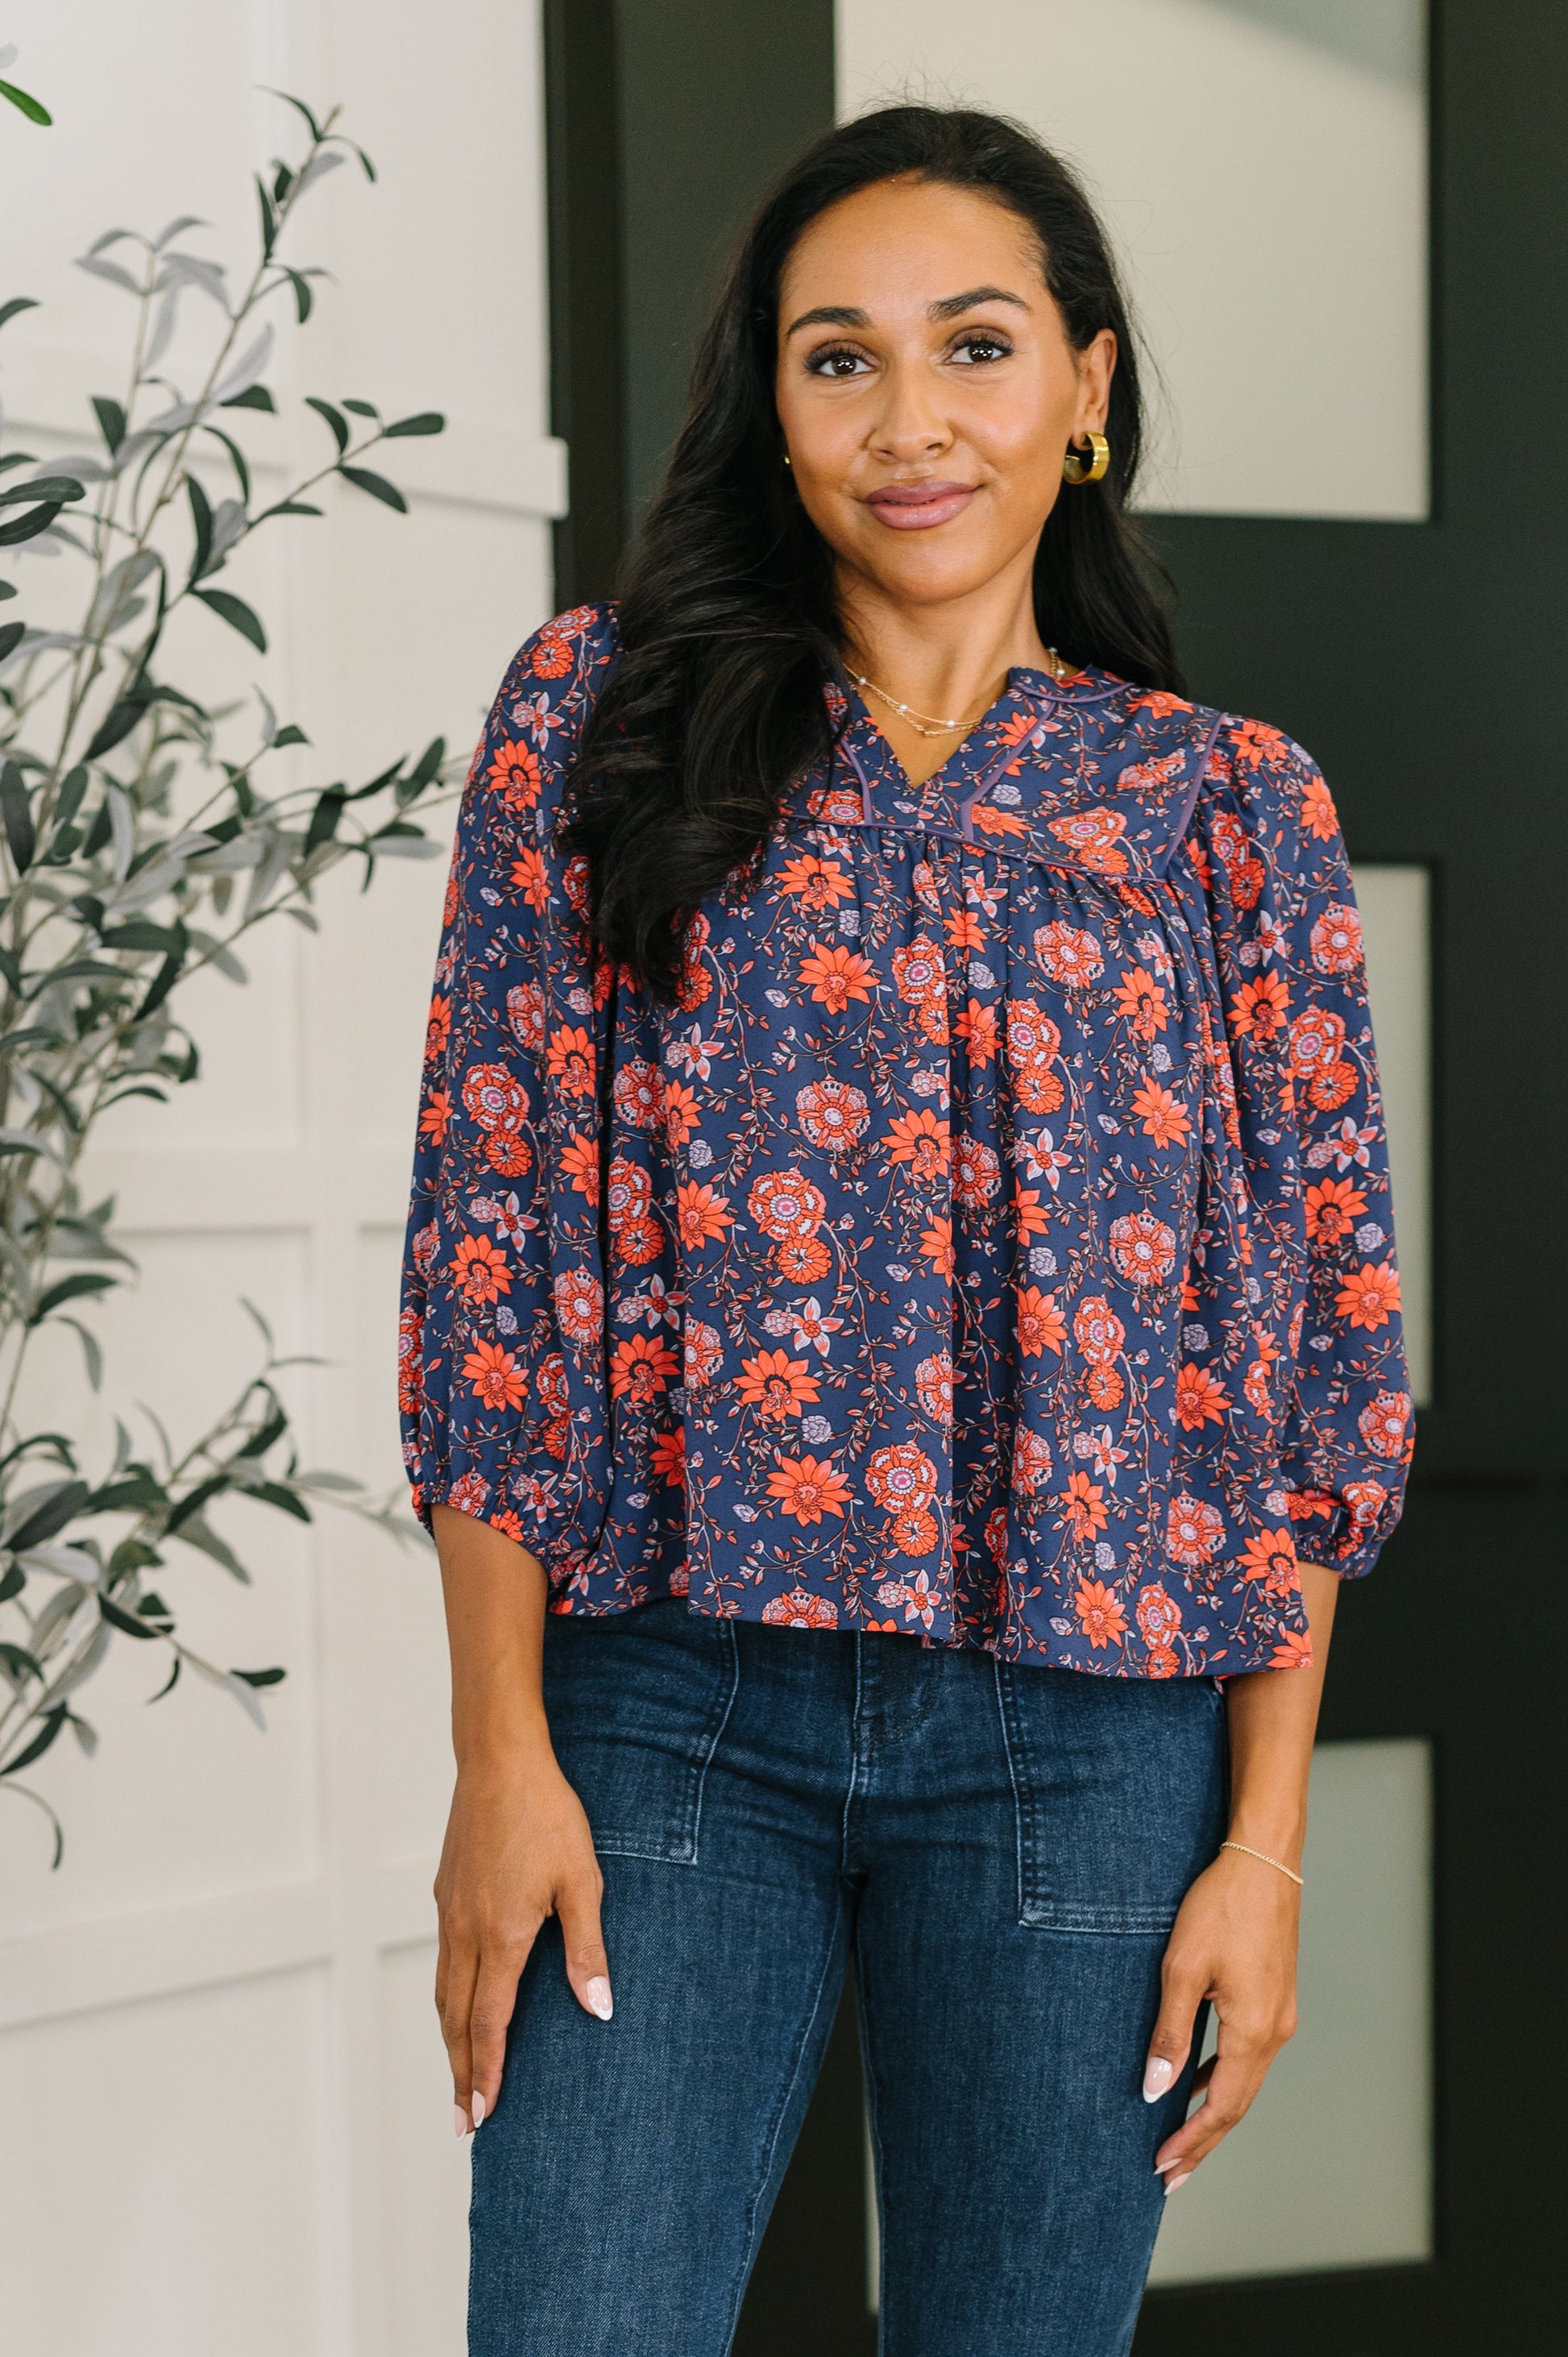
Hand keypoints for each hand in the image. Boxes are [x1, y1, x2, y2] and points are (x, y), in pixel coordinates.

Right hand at [434, 1742, 610, 2138]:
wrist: (499, 1761)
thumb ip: (587, 1948)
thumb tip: (598, 2008)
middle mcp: (466, 1932)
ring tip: (458, 2077)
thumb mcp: (583, 1881)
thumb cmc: (547, 1816)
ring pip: (444, 1993)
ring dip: (450, 2042)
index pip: (490, 2023)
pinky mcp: (445, 1893)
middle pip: (457, 2021)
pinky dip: (446, 2000)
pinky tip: (456, 2004)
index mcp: (501, 1937)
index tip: (484, 2115)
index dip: (489, 2073)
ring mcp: (450, 1913)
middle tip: (463, 2122)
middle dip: (462, 2074)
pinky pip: (443, 1961)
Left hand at [1142, 1845, 1299, 2191]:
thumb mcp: (1183, 1968)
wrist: (1263, 1860)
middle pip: (1238, 2104)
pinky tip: (1198, 2079)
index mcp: (1254, 2031)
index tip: (1163, 2167)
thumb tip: (1155, 2088)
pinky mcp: (1275, 1998)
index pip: (1222, 2107)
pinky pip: (1249, 2054)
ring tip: (1180, 2138)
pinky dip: (1223, 2077)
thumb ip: (1170, 2031)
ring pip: (1245, 2081)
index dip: (1192, 2142)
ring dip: (1213, 2111)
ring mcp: (1280, 2015)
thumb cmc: (1222, 1906)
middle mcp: (1275, 2031)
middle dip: (1203, 2141)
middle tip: (1170, 2173)